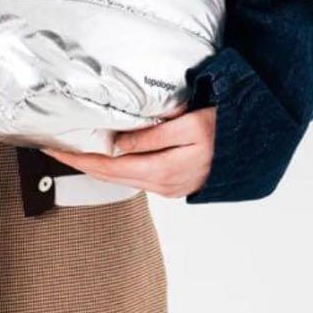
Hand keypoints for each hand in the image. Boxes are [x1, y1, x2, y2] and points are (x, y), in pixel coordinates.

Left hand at [42, 106, 216, 198]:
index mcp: (163, 171)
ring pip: (121, 178)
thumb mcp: (189, 126)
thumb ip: (151, 137)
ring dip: (96, 165)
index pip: (107, 167)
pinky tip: (107, 155)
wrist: (258, 144)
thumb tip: (117, 145)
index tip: (55, 149)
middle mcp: (163, 184)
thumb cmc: (228, 129)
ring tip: (74, 150)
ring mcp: (169, 186)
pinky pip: (135, 176)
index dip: (78, 159)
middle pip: (109, 176)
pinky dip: (115, 166)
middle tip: (54, 148)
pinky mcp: (174, 181)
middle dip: (80, 163)